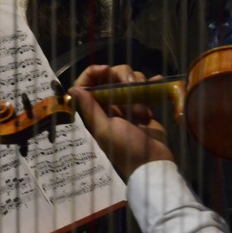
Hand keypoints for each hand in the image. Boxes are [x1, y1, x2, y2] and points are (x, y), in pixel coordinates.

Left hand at [70, 64, 172, 178]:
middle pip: (110, 76)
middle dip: (122, 75)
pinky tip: (157, 82)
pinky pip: (145, 88)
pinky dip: (152, 84)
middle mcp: (109, 105)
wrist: (153, 162)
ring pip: (129, 79)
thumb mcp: (105, 129)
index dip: (94, 72)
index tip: (107, 69)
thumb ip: (90, 109)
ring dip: (138, 86)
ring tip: (143, 109)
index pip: (86, 83)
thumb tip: (74, 89)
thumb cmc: (126, 148)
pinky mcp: (144, 106)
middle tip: (132, 84)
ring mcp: (127, 104)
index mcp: (95, 110)